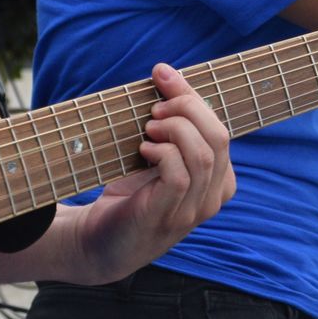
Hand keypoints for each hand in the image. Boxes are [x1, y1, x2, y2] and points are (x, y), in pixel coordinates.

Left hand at [65, 63, 234, 282]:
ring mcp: (192, 211)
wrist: (96, 244)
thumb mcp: (157, 158)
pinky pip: (180, 176)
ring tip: (148, 127)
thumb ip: (171, 126)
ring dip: (173, 129)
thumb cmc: (127, 195)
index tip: (162, 73)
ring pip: (203, 155)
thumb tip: (164, 73)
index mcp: (218, 182)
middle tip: (154, 105)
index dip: (193, 97)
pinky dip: (163, 153)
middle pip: (219, 138)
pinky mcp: (167, 217)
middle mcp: (212, 198)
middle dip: (187, 107)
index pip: (220, 130)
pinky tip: (144, 149)